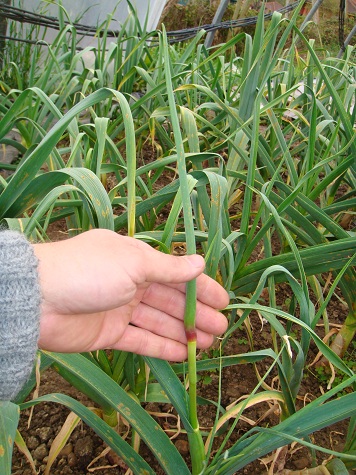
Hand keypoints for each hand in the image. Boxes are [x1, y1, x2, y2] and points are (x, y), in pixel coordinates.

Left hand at [33, 229, 228, 360]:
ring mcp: (120, 310)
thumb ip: (169, 268)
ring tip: (207, 344)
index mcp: (136, 260)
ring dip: (183, 332)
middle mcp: (130, 283)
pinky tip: (183, 355)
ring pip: (159, 322)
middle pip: (171, 300)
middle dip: (196, 313)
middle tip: (221, 329)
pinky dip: (162, 347)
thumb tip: (200, 262)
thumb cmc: (89, 270)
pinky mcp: (109, 334)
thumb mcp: (134, 263)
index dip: (201, 287)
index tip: (224, 301)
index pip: (176, 273)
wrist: (38, 299)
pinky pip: (141, 341)